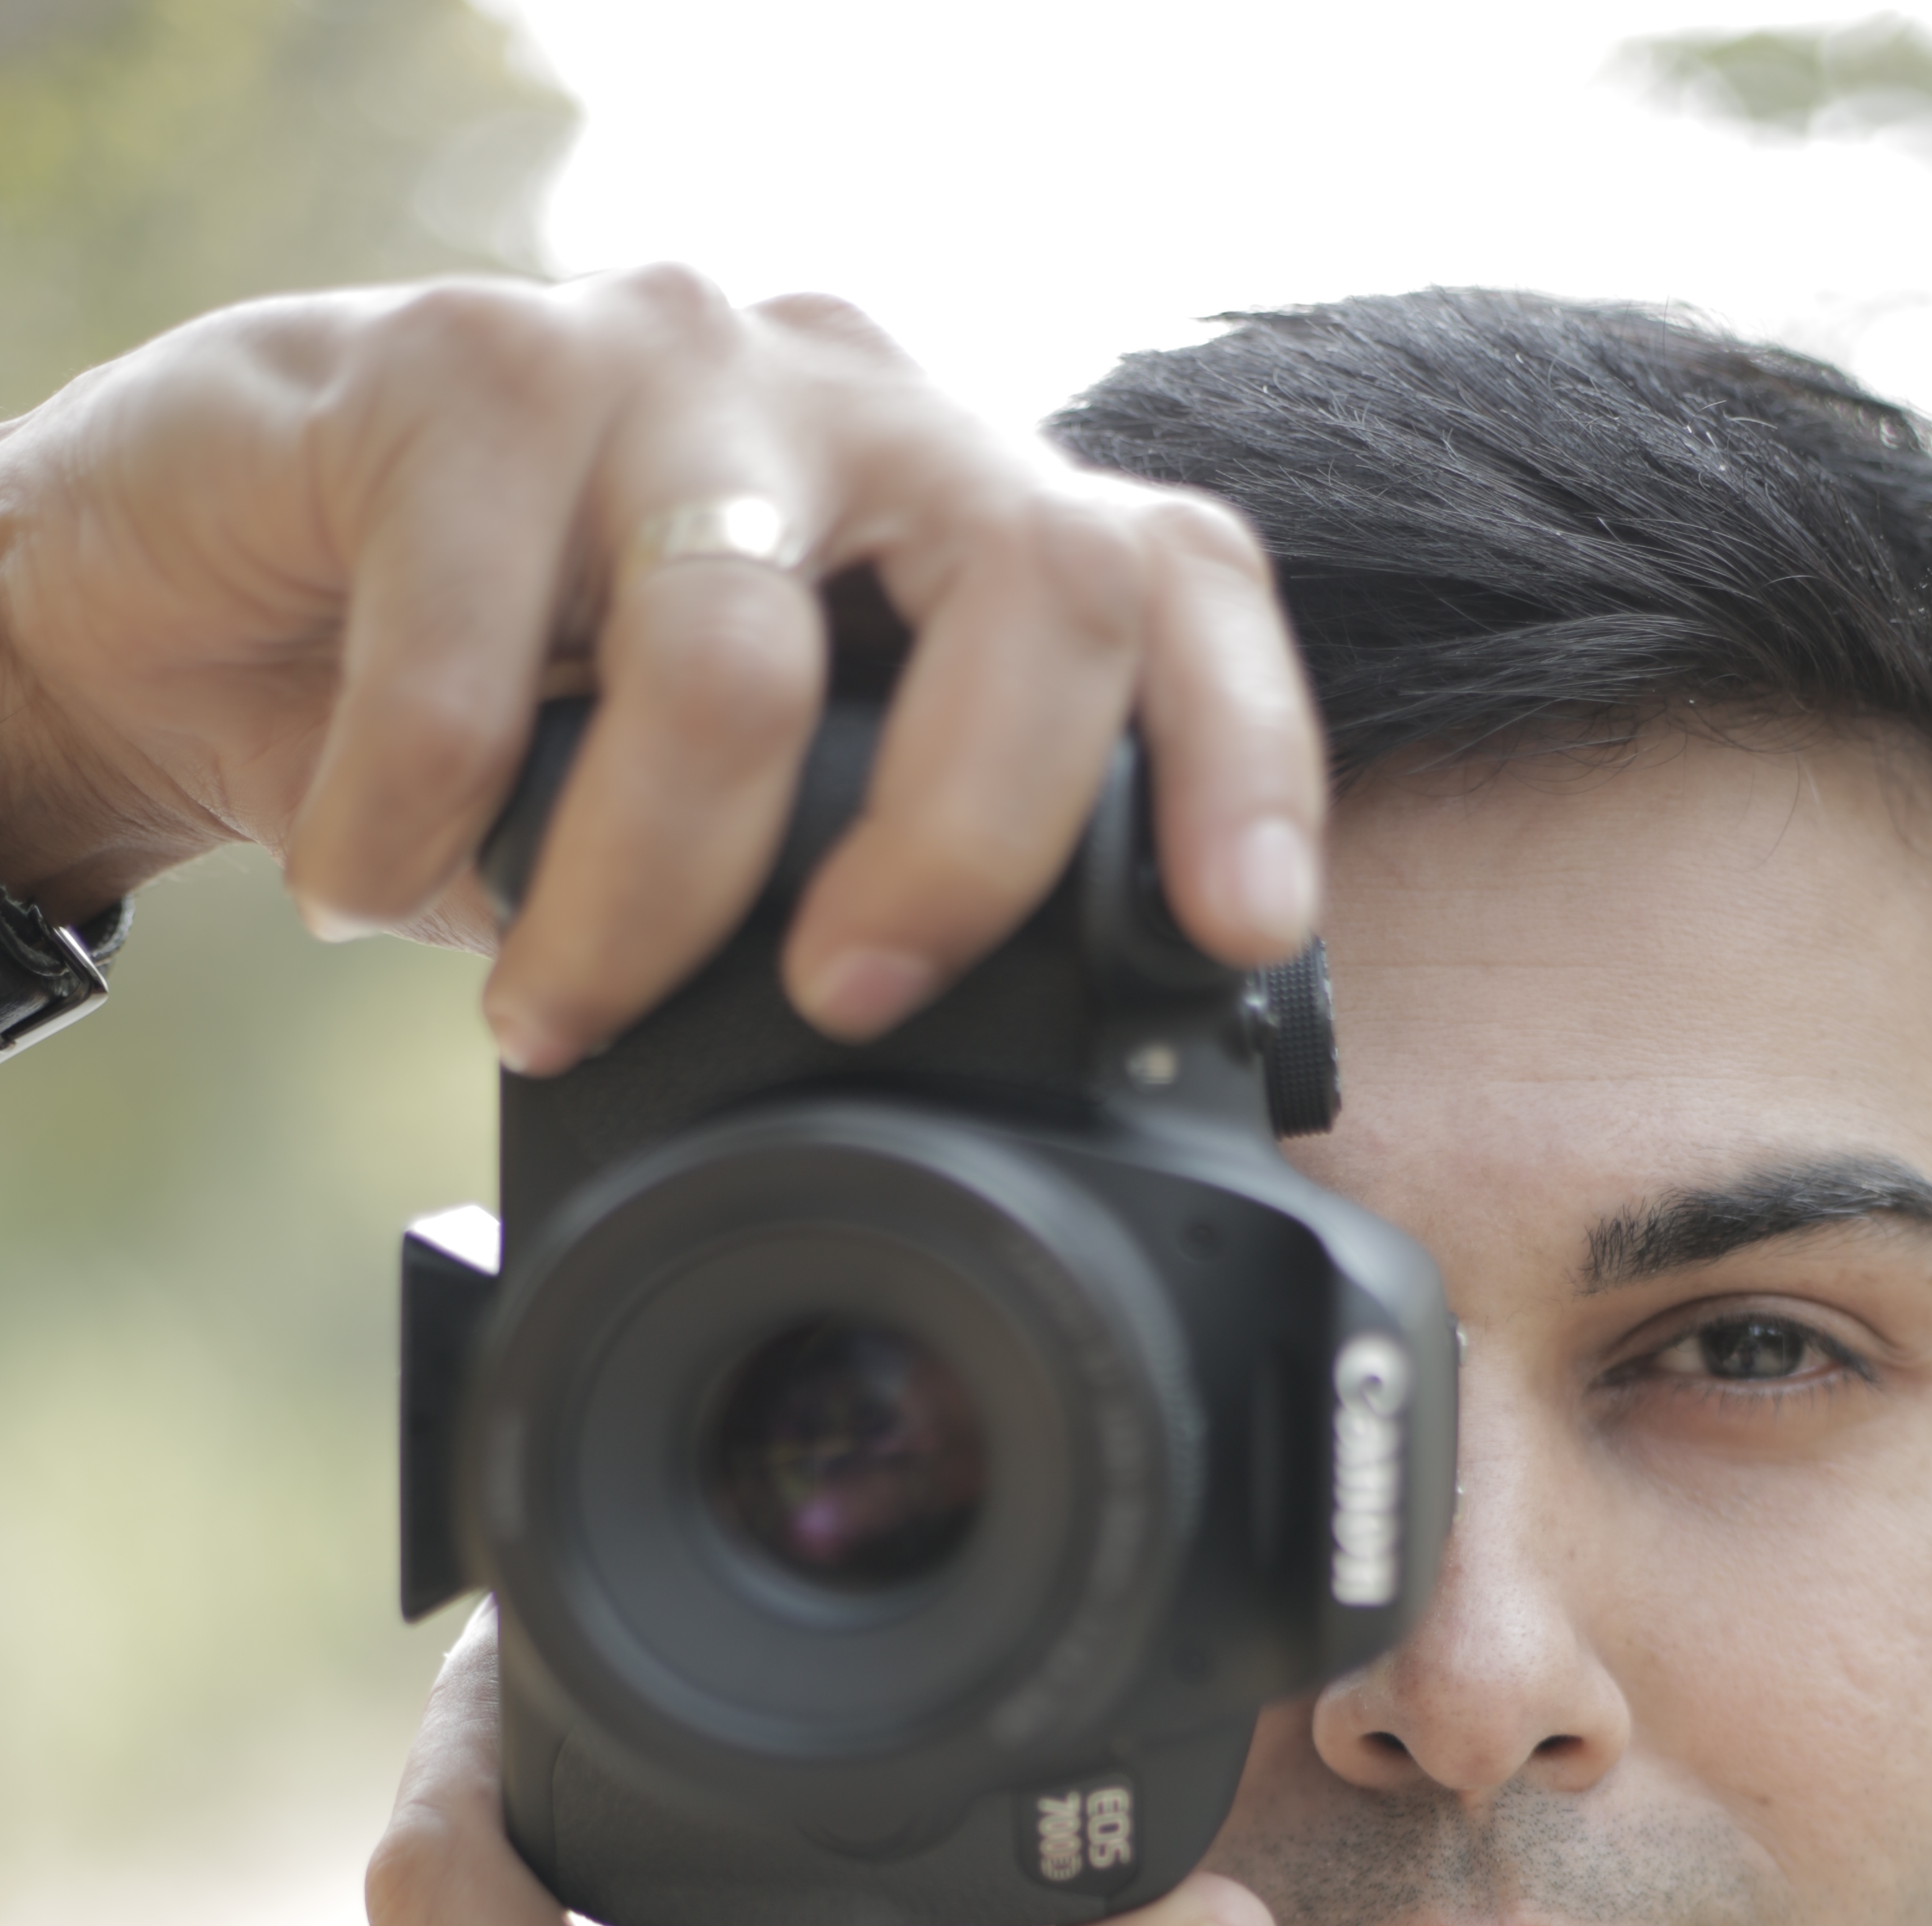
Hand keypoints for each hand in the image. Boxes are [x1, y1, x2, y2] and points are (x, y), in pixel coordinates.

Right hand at [0, 272, 1324, 1062]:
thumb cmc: (511, 716)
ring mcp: (665, 355)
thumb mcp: (731, 824)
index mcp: (954, 507)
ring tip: (546, 1015)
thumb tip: (974, 1087)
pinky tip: (352, 889)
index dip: (1240, 755)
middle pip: (1027, 591)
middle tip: (843, 1006)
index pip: (1172, 583)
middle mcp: (851, 398)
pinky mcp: (451, 358)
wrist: (214, 586)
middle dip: (959, 850)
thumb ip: (853, 886)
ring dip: (637, 901)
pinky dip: (402, 829)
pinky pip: (465, 647)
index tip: (1237, 932)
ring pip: (733, 652)